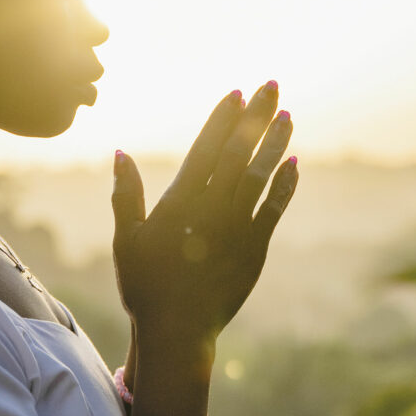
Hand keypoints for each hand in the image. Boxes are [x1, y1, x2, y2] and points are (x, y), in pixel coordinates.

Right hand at [111, 81, 298, 358]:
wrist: (178, 330)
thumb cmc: (145, 285)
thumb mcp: (127, 239)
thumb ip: (126, 194)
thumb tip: (120, 153)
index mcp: (181, 202)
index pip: (206, 149)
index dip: (223, 119)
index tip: (237, 93)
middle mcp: (213, 208)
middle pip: (239, 152)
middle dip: (256, 117)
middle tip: (271, 86)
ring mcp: (238, 227)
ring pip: (261, 175)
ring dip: (275, 142)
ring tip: (287, 115)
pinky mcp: (254, 248)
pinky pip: (274, 209)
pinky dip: (285, 185)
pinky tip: (294, 162)